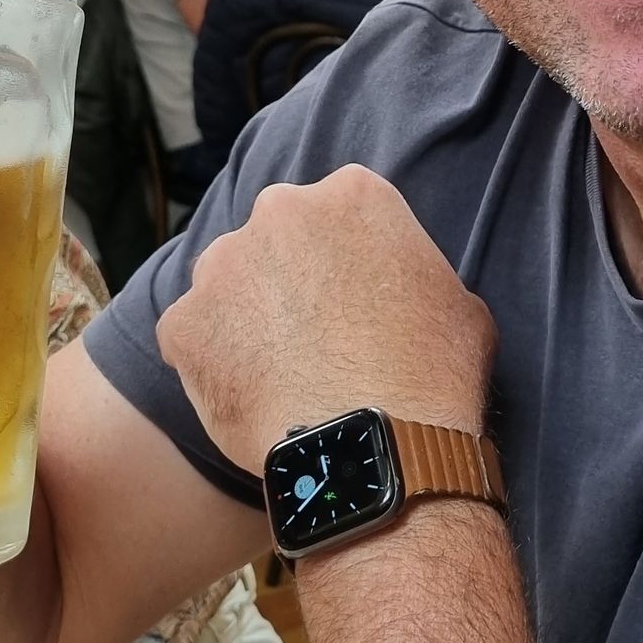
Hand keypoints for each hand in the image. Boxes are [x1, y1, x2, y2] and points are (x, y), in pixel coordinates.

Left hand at [155, 166, 495, 475]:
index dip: (344, 257)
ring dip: (246, 316)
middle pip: (276, 236)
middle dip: (288, 276)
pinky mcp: (183, 322)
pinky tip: (248, 398)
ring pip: (227, 283)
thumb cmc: (435, 378)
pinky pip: (191, 337)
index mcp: (352, 193)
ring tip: (279, 374)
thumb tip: (401, 292)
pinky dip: (210, 363)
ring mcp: (222, 265)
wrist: (377, 448)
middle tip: (313, 335)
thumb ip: (415, 275)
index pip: (339, 210)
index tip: (352, 298)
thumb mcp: (459, 304)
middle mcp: (279, 211)